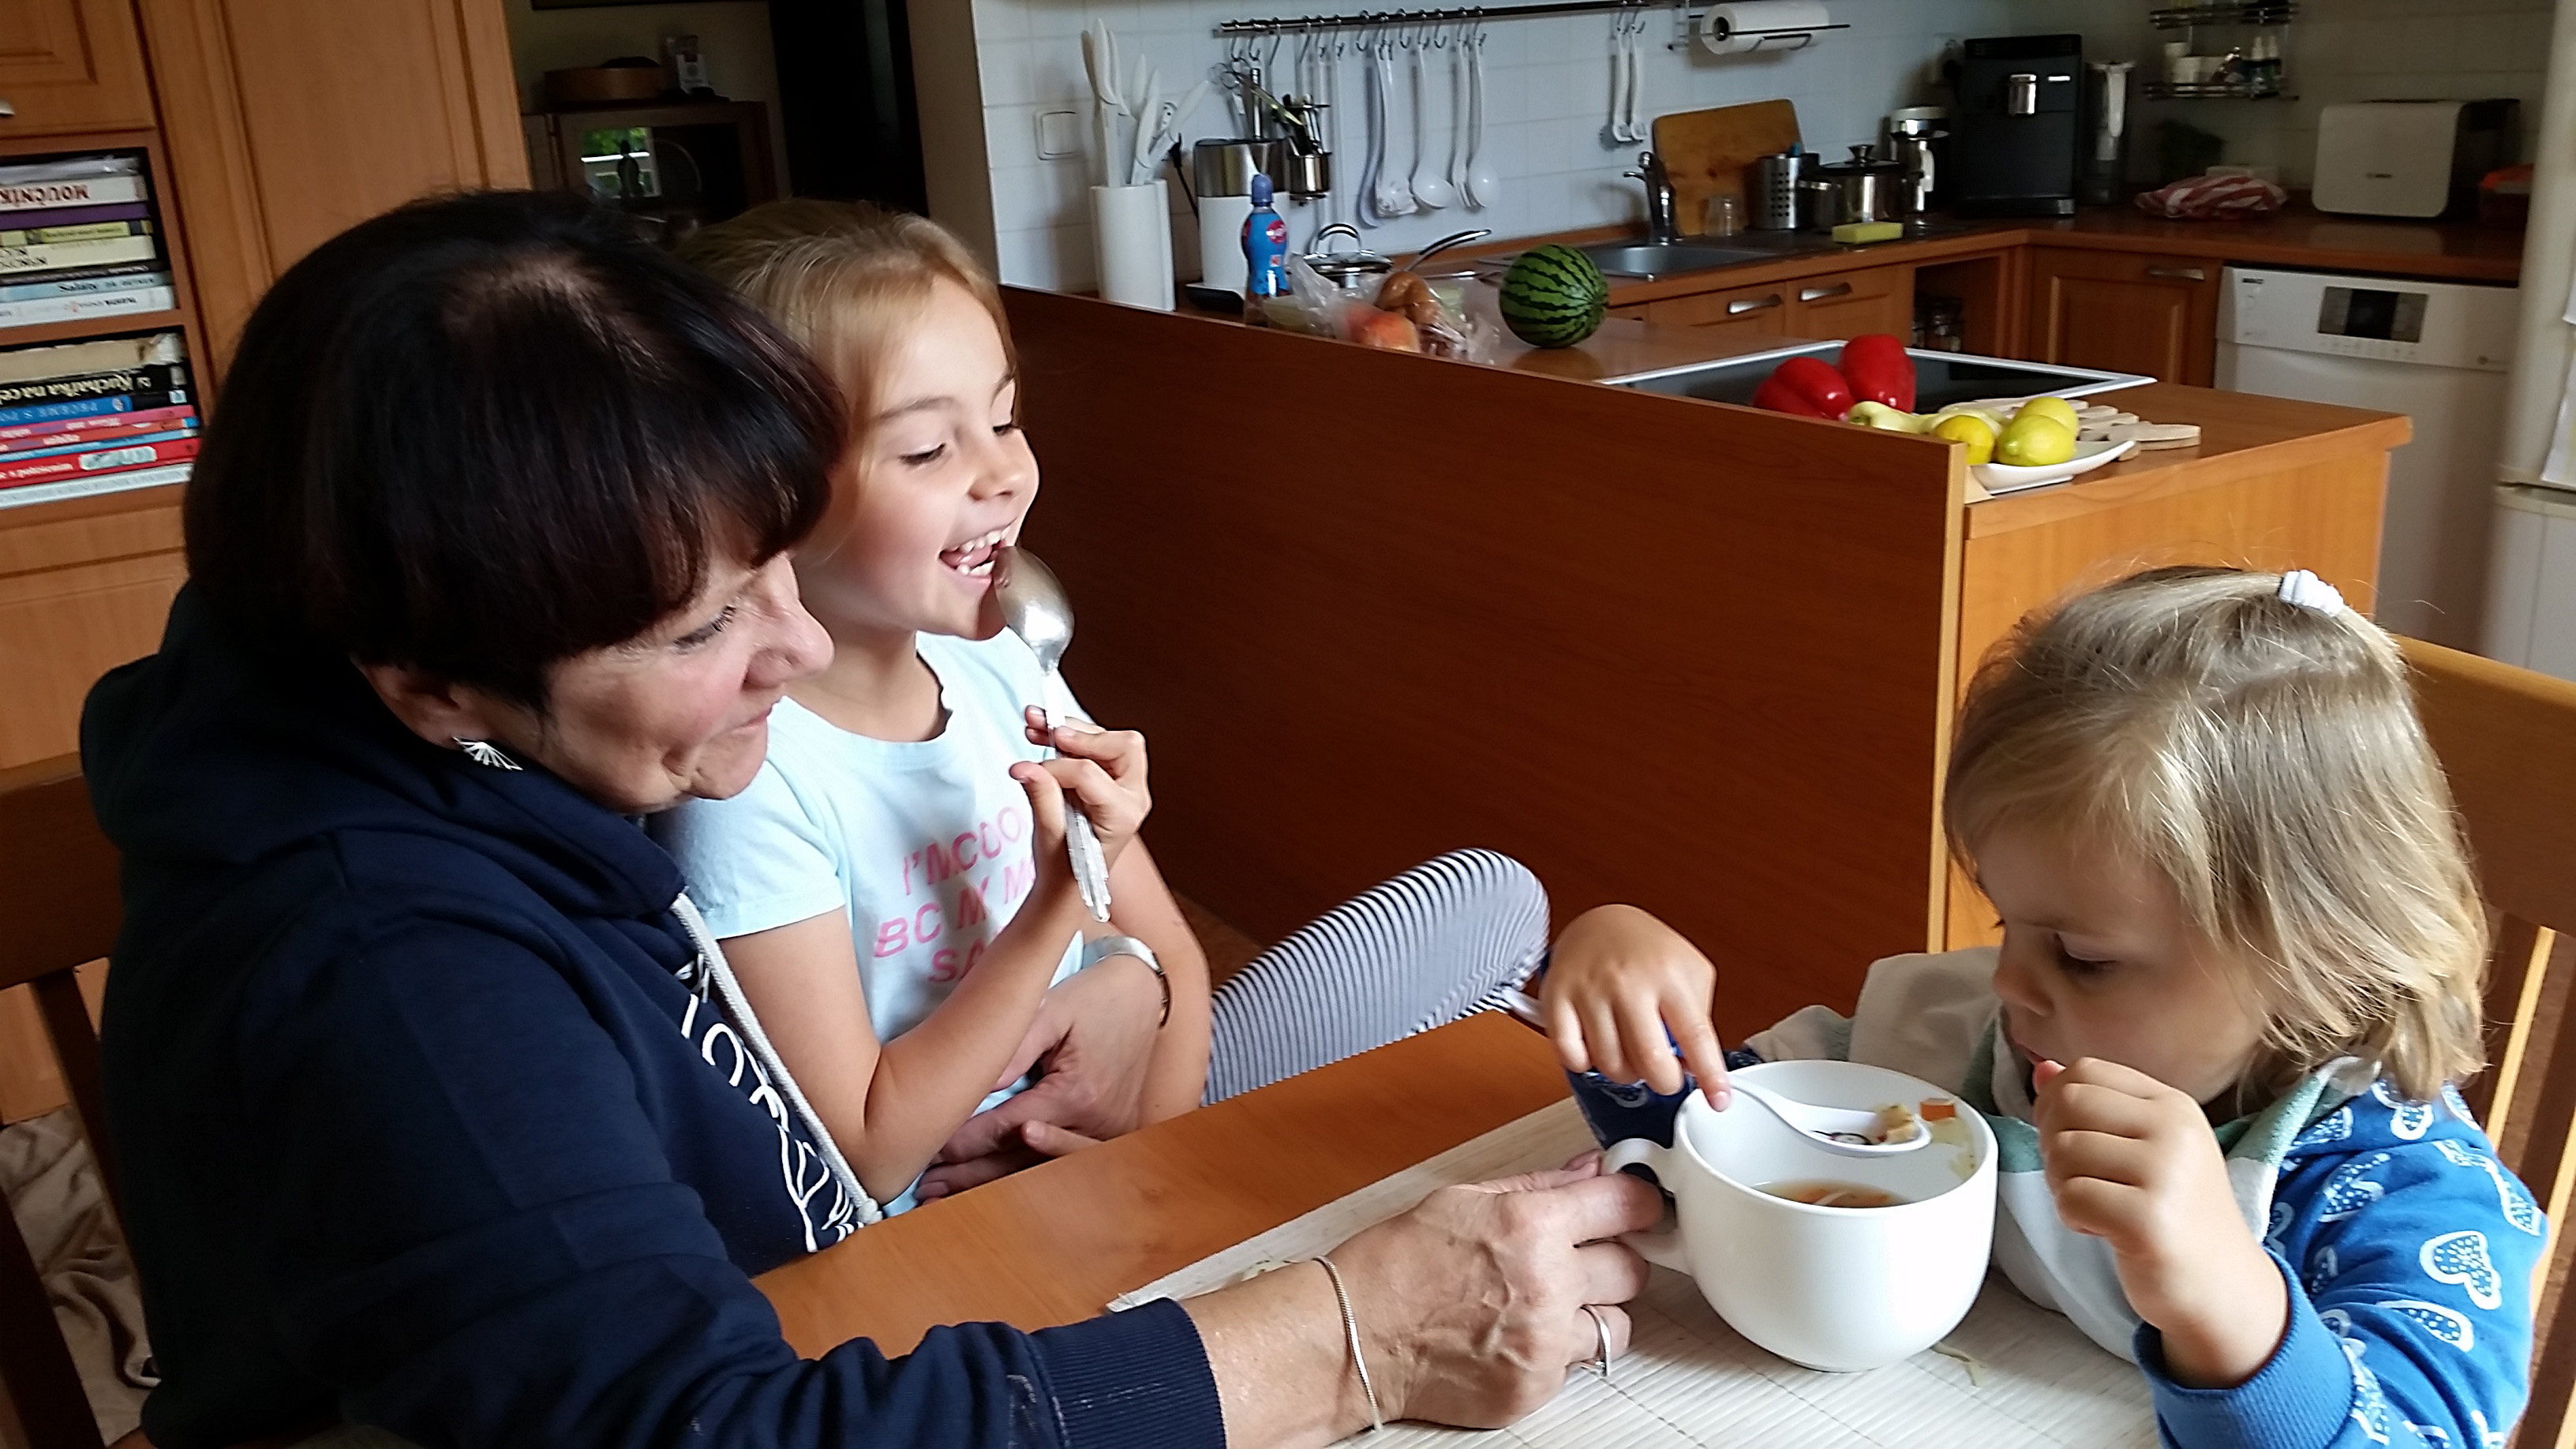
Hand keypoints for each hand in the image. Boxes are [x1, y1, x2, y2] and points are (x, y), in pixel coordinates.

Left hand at [914, 957, 1162, 1199]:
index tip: (926, 1149)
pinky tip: (989, 1190)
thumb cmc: (1093, 997)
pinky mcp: (1110, 1138)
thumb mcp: (1052, 1009)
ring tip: (945, 1195)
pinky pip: (1061, 1168)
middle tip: (925, 1184)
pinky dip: (1024, 1179)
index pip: (1006, 1129)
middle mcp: (1095, 1125)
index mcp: (1077, 1095)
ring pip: (1039, 1173)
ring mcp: (1106, 1137)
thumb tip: (974, 1080)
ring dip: (992, 1186)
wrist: (1143, 995)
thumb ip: (1014, 1046)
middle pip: (1020, 1163)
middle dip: (970, 1175)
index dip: (962, 1142)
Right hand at [1016, 707, 1149, 870]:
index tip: (1029, 771)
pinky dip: (1070, 736)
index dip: (1055, 767)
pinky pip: (1097, 744)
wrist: (1069, 878)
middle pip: (1122, 745)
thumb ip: (1041, 797)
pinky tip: (1041, 731)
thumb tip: (1023, 767)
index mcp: (1123, 815)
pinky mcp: (1111, 775)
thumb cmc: (1064, 865)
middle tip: (1048, 730)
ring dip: (1071, 729)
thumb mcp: (1049, 835)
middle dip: (1082, 734)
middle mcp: (1133, 796)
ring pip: (1109, 738)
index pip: (1090, 773)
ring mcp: (1126, 783)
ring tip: (1034, 722)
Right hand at [1330, 1157, 1660, 1426]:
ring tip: (1545, 1304)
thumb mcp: (1464, 1199)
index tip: (1633, 1208)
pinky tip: (1516, 1334)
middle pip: (1633, 1269)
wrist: (1356, 1337)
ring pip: (1616, 1324)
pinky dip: (1557, 1351)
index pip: (1628, 1206)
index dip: (1635, 1204)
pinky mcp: (1534, 1387)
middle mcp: (1547, 1286)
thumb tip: (1589, 1172)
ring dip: (1591, 1312)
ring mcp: (1544, 1344)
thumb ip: (1538, 1186)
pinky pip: (1578, 1366)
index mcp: (1530, 1226)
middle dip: (1611, 1258)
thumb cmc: (1395, 1267)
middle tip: (1578, 1258)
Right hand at [1541, 905, 1728, 1104]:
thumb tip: (1696, 1068)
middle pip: (1650, 1062)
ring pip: (1611, 1066)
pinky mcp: (1557, 999)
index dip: (1710, 1075)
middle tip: (1664, 1074)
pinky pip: (1572, 1057)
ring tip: (1630, 1051)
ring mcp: (1590, 991)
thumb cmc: (1647, 951)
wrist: (1599, 922)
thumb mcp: (1689, 971)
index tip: (1718, 1100)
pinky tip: (1597, 1045)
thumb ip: (1698, 1018)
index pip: (1695, 1035)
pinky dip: (1586, 1063)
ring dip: (1626, 1072)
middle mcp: (1628, 982)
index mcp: (1668, 974)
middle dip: (1664, 1081)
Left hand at [2033, 1057, 2286, 1386]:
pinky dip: (2072, 1216)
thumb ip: (2096, 1106)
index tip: (2069, 1137)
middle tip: (2078, 1176)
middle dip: (2052, 1141)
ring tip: (2096, 1205)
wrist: (2221, 1285)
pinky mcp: (2147, 1220)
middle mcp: (2173, 1130)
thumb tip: (2041, 1069)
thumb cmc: (2175, 1214)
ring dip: (2062, 1184)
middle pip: (2068, 1103)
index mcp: (2172, 1104)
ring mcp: (2165, 1173)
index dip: (2055, 1100)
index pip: (2086, 1070)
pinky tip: (2101, 1229)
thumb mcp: (2146, 1147)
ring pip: (2064, 1151)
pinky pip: (2071, 1197)